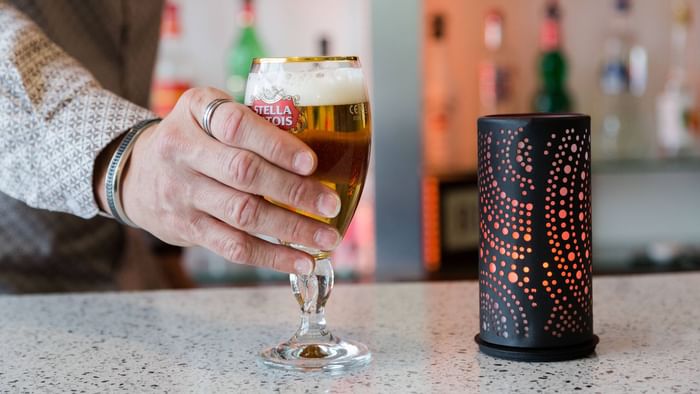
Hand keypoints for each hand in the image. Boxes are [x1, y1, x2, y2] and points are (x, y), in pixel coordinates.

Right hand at [96, 88, 341, 274]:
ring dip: (290, 228)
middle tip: (331, 204)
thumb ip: (249, 120)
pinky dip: (272, 256)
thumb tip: (318, 146)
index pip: (236, 126)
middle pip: (243, 173)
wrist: (133, 172)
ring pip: (242, 214)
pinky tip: (301, 260)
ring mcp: (182, 193)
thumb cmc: (192, 137)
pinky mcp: (186, 228)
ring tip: (326, 236)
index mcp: (196, 112)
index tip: (311, 162)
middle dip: (293, 191)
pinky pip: (233, 246)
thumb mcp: (207, 111)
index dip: (275, 145)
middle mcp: (183, 151)